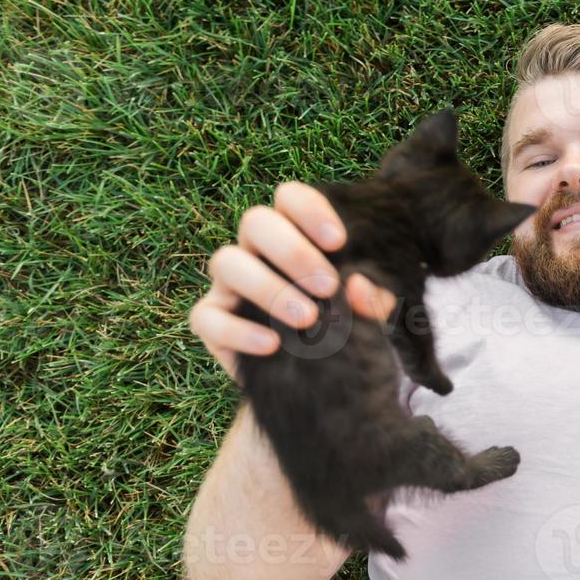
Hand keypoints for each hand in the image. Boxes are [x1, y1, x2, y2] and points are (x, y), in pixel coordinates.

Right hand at [188, 180, 397, 383]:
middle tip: (328, 286)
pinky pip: (208, 317)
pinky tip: (272, 345)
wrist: (323, 380)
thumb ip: (372, 301)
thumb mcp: (369, 316)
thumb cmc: (346, 331)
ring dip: (268, 287)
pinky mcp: (210, 322)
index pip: (290, 198)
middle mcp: (255, 250)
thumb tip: (360, 287)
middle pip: (255, 221)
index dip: (310, 210)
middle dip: (292, 250)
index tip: (340, 241)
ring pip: (226, 261)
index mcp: (294, 234)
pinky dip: (239, 331)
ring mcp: (228, 284)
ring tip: (307, 319)